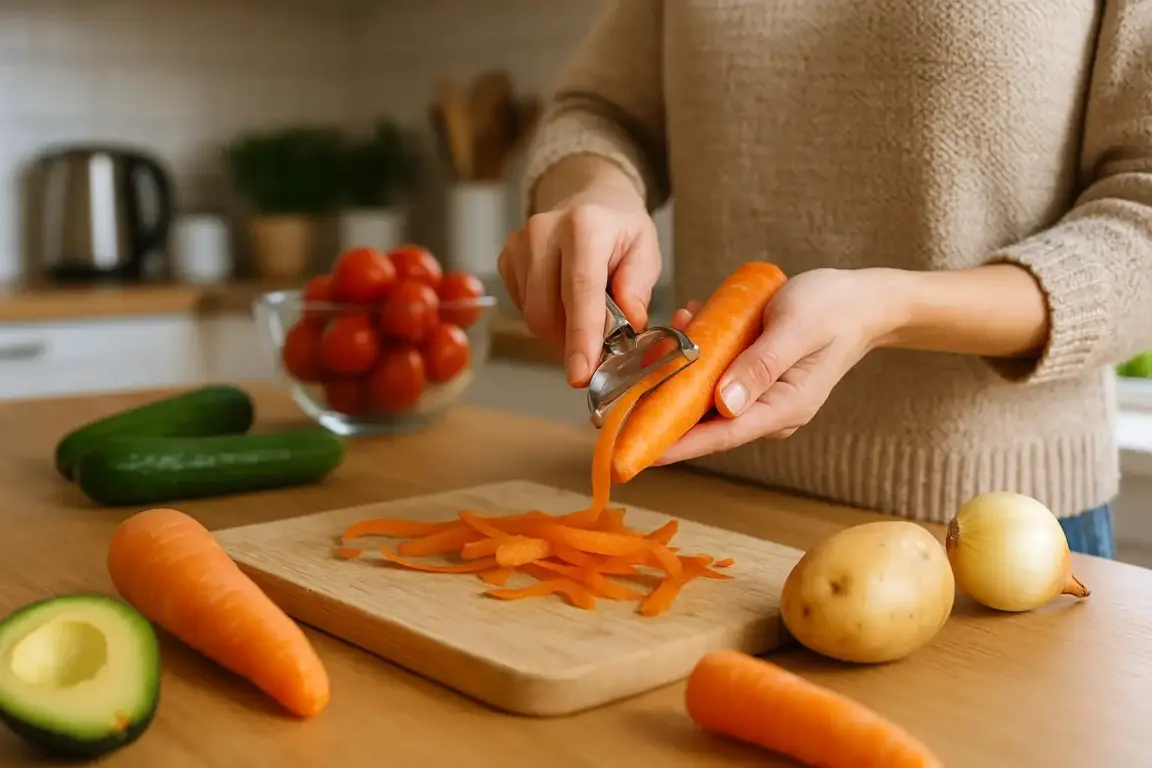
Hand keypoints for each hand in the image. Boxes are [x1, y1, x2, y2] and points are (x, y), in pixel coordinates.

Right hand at [497, 180, 661, 386]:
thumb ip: (638, 287)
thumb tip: (629, 323)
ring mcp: (519, 244)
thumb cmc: (619, 230)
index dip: (581, 336)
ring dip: (561, 329)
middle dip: (573, 340)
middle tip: (600, 344)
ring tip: (584, 310)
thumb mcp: (645, 251)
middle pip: (546, 311)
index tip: (581, 373)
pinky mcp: (506, 258)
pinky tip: (562, 297)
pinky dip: (547, 315)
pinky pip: (523, 308)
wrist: (588, 199)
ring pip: (532, 316)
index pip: (580, 289)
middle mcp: (544, 231)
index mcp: (585, 226)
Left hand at [652, 268, 906, 465]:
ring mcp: (763, 398)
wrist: (864, 300)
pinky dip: (700, 354)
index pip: (720, 436)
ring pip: (708, 394)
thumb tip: (724, 404)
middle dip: (667, 402)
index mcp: (782, 408)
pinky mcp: (757, 380)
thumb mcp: (795, 328)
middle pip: (706, 421)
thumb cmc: (834, 308)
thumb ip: (760, 366)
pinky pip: (719, 375)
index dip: (677, 444)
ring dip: (683, 369)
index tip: (640, 450)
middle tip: (629, 387)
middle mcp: (770, 411)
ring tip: (671, 332)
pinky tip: (692, 322)